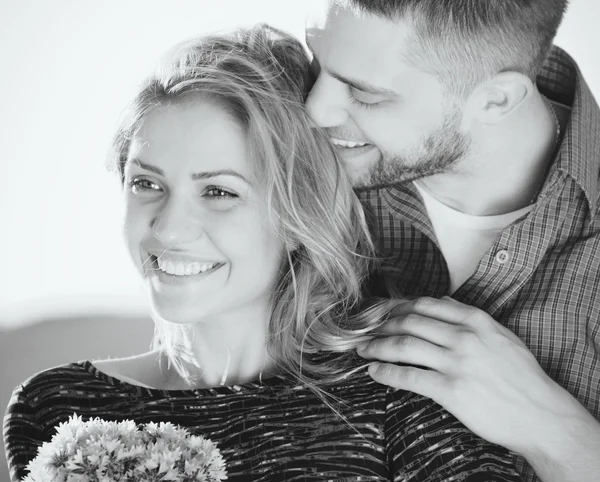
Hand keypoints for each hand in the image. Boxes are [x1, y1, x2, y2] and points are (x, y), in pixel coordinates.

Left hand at [358, 296, 586, 456]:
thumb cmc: (522, 376)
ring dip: (377, 346)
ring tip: (363, 349)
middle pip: (410, 322)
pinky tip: (374, 372)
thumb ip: (469, 317)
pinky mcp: (450, 390)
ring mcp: (456, 363)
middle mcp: (463, 337)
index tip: (385, 312)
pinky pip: (408, 377)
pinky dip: (385, 373)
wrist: (540, 414)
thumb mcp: (501, 336)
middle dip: (383, 325)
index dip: (399, 307)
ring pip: (404, 346)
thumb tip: (442, 302)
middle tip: (367, 330)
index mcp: (475, 320)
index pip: (426, 305)